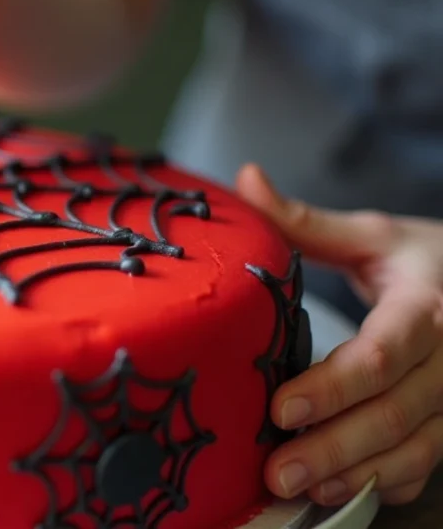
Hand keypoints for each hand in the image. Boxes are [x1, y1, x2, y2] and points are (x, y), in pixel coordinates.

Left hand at [237, 164, 442, 506]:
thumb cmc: (430, 262)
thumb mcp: (376, 236)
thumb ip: (308, 222)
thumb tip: (246, 179)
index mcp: (426, 308)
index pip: (382, 354)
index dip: (334, 386)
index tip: (281, 408)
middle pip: (395, 413)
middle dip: (334, 447)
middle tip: (277, 471)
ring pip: (414, 449)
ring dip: (355, 475)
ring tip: (299, 488)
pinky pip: (426, 464)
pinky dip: (384, 483)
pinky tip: (338, 491)